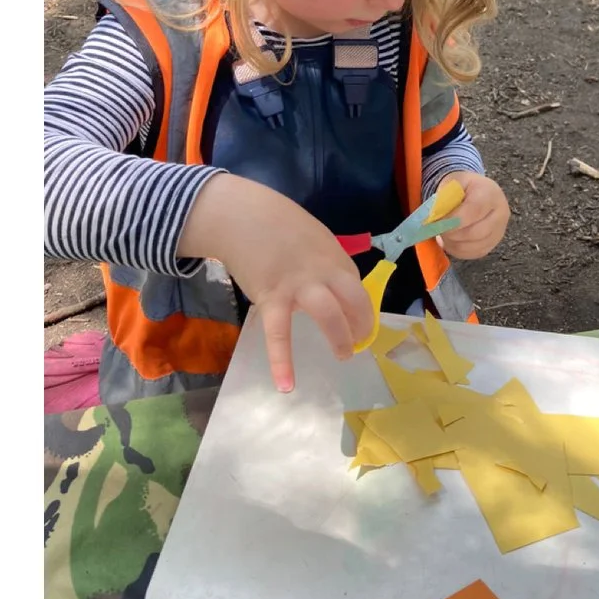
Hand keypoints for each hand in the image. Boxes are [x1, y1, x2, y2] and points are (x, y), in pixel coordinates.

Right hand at [181, 170, 371, 392]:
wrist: (237, 213)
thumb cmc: (275, 224)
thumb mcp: (312, 237)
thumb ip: (325, 262)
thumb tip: (335, 288)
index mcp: (335, 257)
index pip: (357, 288)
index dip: (361, 308)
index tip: (359, 320)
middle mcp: (323, 271)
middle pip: (356, 302)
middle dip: (361, 325)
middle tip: (358, 340)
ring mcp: (298, 285)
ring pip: (329, 315)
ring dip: (340, 339)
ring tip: (343, 355)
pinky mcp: (271, 297)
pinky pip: (278, 333)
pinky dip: (281, 361)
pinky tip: (286, 385)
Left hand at [435, 171, 508, 259]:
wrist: (478, 193)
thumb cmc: (463, 187)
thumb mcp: (452, 182)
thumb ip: (444, 196)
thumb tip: (434, 216)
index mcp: (491, 194)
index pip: (473, 210)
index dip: (452, 219)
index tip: (435, 221)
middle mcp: (501, 215)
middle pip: (475, 232)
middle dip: (451, 233)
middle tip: (436, 229)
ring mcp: (499, 232)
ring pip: (472, 246)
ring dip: (452, 243)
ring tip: (442, 232)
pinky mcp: (492, 245)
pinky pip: (473, 253)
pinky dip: (457, 249)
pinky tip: (450, 240)